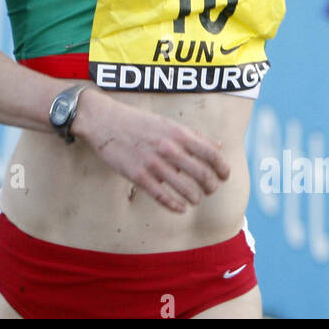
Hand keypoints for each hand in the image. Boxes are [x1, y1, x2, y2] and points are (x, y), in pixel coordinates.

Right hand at [74, 90, 229, 213]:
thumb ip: (194, 135)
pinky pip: (162, 196)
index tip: (224, 176)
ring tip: (195, 199)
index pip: (212, 154)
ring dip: (195, 198)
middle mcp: (169, 148)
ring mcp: (153, 163)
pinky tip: (181, 208)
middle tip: (210, 190)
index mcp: (179, 134)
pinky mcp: (138, 176)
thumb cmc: (138, 121)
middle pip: (203, 175)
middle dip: (211, 187)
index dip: (223, 169)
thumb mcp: (168, 123)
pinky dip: (175, 206)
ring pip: (185, 189)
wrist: (104, 120)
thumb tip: (219, 146)